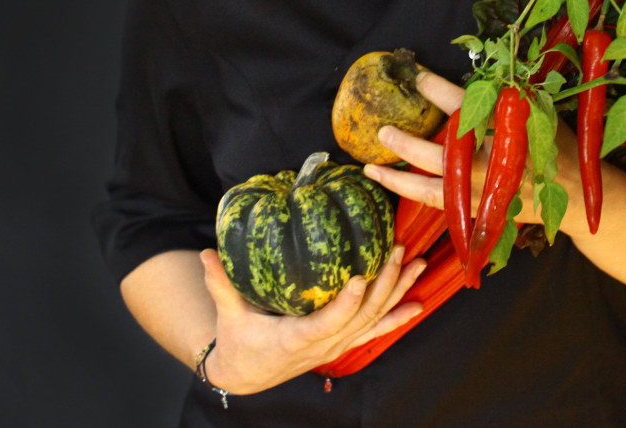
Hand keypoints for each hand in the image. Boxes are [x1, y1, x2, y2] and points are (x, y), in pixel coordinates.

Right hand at [199, 244, 424, 394]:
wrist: (247, 373)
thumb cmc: (239, 340)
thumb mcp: (229, 314)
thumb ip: (221, 284)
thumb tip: (207, 254)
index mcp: (295, 339)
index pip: (326, 324)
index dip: (345, 304)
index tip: (360, 279)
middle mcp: (322, 345)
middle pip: (360, 317)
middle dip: (383, 285)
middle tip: (397, 251)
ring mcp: (336, 345)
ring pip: (373, 320)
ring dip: (398, 293)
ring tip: (417, 265)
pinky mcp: (341, 342)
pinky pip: (374, 330)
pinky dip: (397, 317)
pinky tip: (418, 304)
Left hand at [362, 72, 587, 232]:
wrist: (574, 194)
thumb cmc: (555, 144)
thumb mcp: (539, 111)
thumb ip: (506, 96)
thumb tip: (471, 70)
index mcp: (512, 132)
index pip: (470, 108)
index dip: (440, 93)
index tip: (418, 79)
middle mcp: (496, 164)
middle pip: (445, 154)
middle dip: (411, 142)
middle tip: (383, 129)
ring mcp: (485, 191)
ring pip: (433, 185)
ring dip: (399, 174)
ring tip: (371, 163)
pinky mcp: (478, 209)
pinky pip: (435, 201)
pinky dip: (407, 190)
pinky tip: (383, 179)